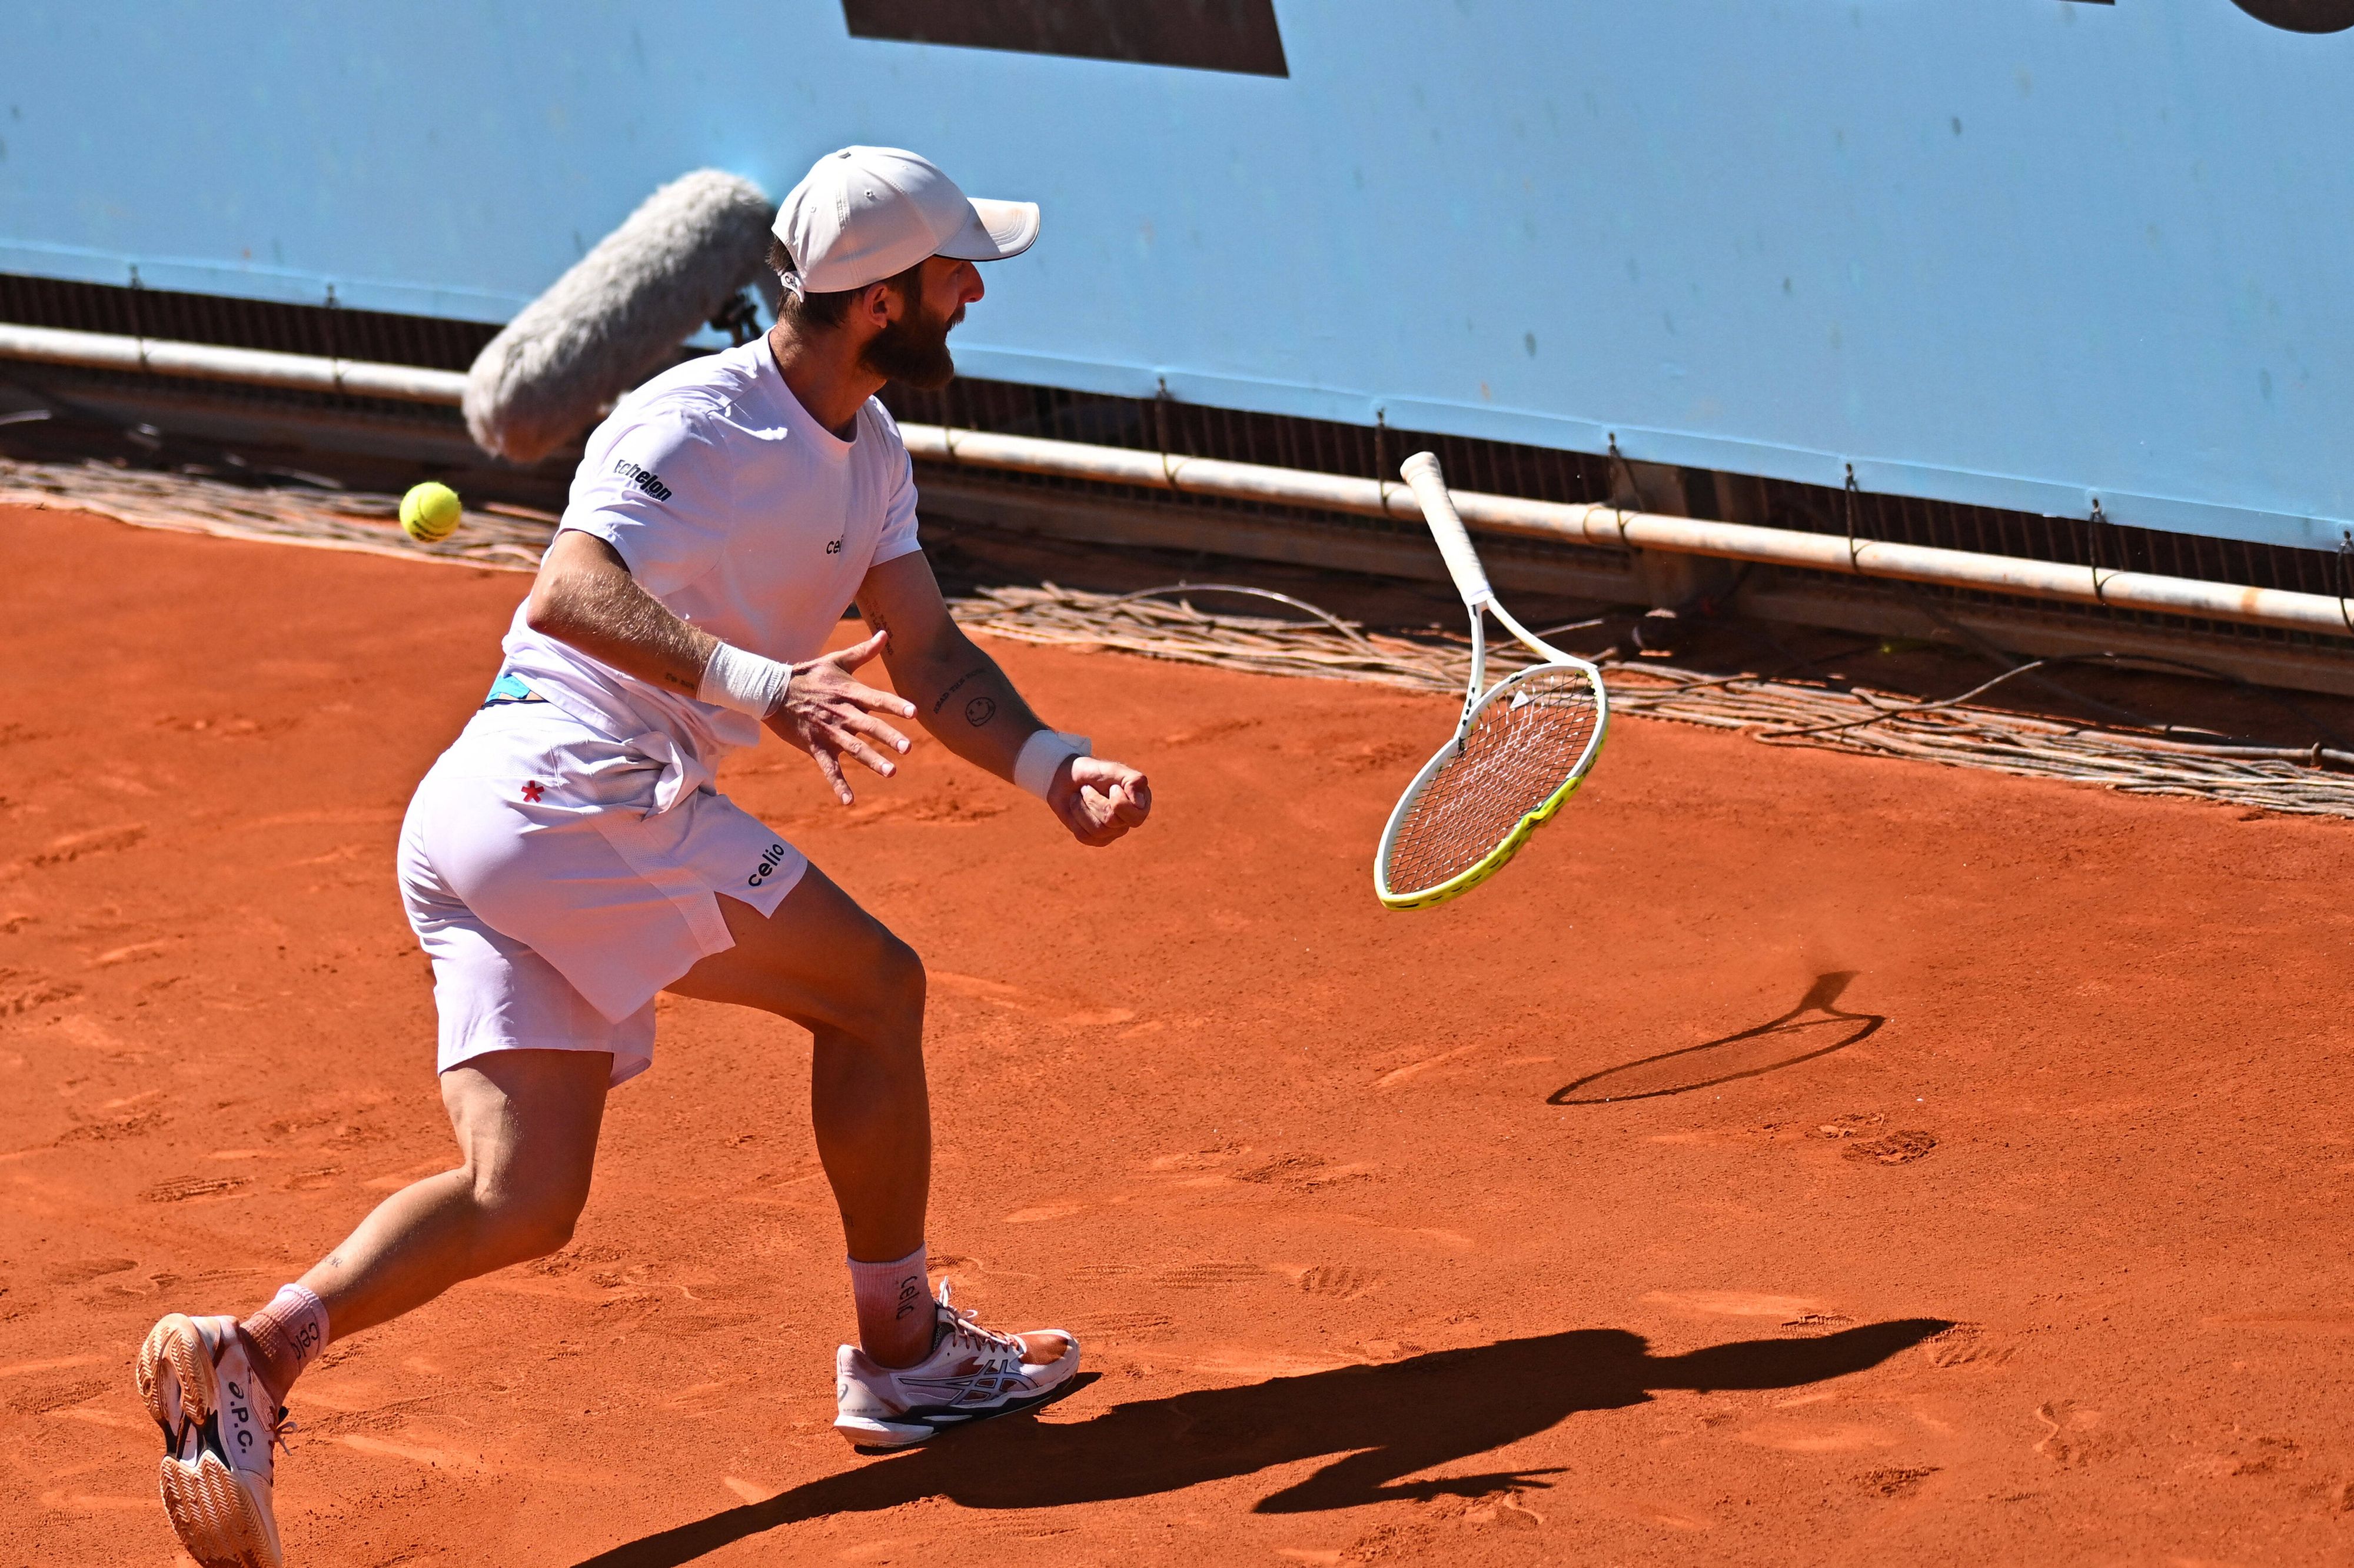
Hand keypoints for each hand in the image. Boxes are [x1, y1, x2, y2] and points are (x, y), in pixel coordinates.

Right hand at [764, 630, 916, 804]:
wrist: (772, 691)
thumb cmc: (809, 675)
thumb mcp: (836, 660)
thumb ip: (864, 652)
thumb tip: (887, 634)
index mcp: (849, 692)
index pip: (877, 698)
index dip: (895, 705)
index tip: (914, 713)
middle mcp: (841, 713)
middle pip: (868, 726)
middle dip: (888, 737)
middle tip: (907, 748)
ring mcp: (828, 731)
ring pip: (853, 748)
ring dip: (872, 760)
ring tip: (891, 772)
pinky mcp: (815, 746)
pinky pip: (828, 768)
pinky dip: (838, 785)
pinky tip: (849, 800)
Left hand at [1048, 755, 1152, 846]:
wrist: (1067, 777)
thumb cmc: (1094, 772)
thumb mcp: (1114, 770)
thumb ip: (1133, 780)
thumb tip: (1140, 804)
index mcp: (1141, 803)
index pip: (1136, 816)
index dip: (1119, 802)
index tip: (1112, 787)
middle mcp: (1130, 820)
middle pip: (1112, 821)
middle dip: (1094, 801)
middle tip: (1087, 788)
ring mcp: (1114, 832)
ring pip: (1098, 830)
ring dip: (1082, 808)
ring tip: (1080, 795)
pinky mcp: (1097, 839)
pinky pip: (1085, 836)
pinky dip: (1075, 818)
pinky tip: (1076, 807)